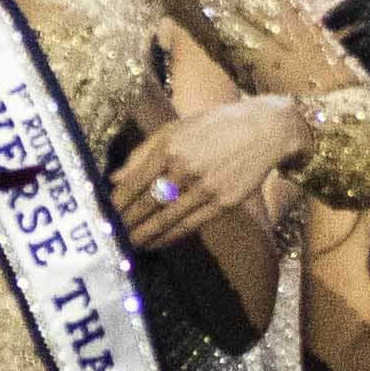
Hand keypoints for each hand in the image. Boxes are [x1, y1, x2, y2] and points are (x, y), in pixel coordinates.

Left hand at [119, 91, 306, 249]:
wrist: (265, 130)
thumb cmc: (215, 126)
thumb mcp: (176, 129)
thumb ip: (143, 152)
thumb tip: (115, 177)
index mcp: (170, 147)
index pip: (134, 182)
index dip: (117, 203)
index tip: (104, 215)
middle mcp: (185, 168)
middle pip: (147, 204)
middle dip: (126, 223)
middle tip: (111, 236)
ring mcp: (206, 187)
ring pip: (166, 219)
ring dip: (144, 235)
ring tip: (128, 244)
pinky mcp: (224, 203)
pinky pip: (190, 226)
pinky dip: (169, 237)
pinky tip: (155, 243)